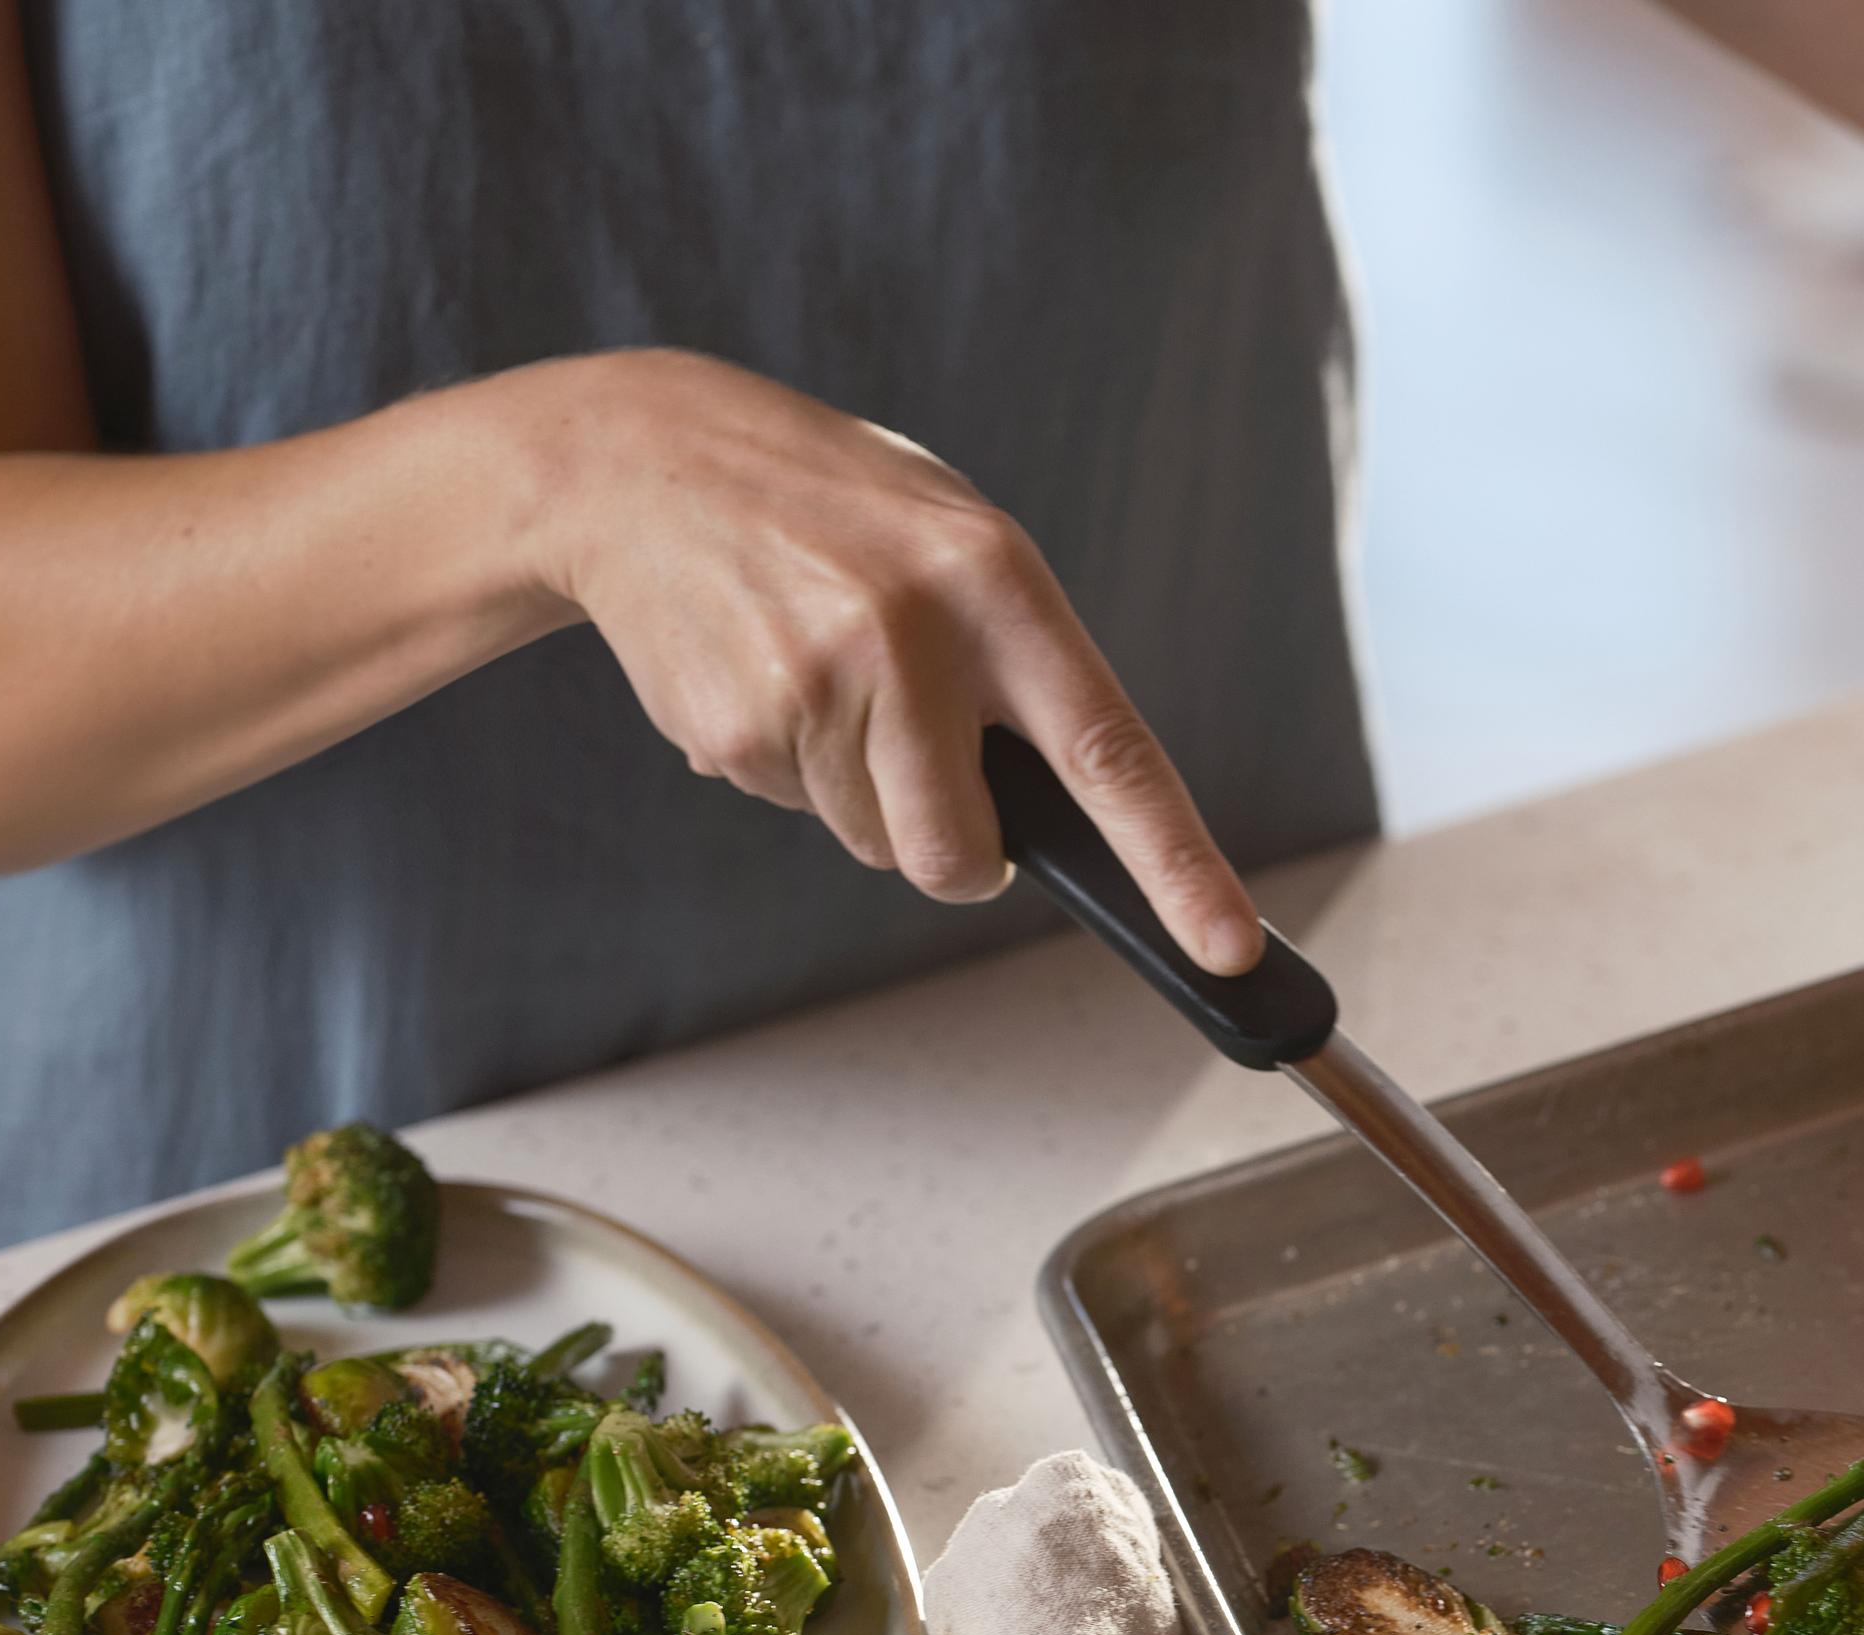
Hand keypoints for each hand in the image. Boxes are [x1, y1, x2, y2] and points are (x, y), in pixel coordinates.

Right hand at [506, 350, 1264, 969]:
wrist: (635, 460)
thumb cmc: (830, 509)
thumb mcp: (952, 537)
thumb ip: (1018, 662)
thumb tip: (1073, 813)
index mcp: (995, 580)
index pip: (1111, 754)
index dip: (1180, 865)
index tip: (1227, 946)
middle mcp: (911, 635)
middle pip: (964, 854)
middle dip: (959, 857)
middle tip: (928, 777)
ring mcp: (816, 684)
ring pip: (879, 842)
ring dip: (864, 794)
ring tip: (825, 674)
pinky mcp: (737, 726)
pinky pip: (797, 810)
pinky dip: (792, 768)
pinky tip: (767, 674)